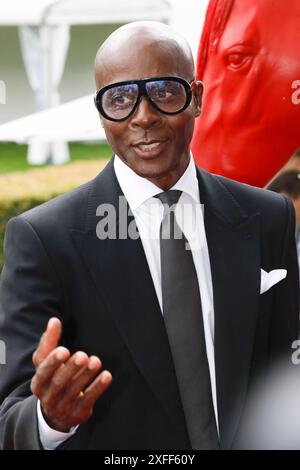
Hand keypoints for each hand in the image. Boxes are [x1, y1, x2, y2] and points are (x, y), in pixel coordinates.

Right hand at [31, 317, 111, 431]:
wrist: (57, 412)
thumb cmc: (52, 379)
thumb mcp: (47, 363)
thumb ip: (49, 342)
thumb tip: (54, 320)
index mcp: (38, 383)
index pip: (43, 372)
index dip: (53, 362)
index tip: (64, 350)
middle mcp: (47, 397)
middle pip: (58, 383)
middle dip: (71, 368)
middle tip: (83, 355)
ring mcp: (62, 407)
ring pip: (74, 392)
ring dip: (86, 375)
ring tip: (96, 361)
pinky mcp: (78, 413)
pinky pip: (88, 400)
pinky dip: (98, 387)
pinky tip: (107, 375)